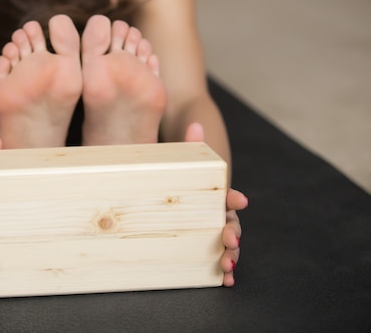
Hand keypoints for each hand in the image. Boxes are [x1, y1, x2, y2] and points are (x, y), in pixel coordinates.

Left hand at [184, 123, 247, 286]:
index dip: (233, 197)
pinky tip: (223, 281)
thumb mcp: (184, 165)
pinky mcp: (199, 246)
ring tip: (227, 267)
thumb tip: (195, 125)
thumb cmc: (180, 180)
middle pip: (230, 224)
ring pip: (226, 244)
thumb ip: (191, 148)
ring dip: (230, 256)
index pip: (226, 195)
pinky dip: (221, 270)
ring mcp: (209, 231)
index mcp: (215, 195)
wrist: (167, 191)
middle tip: (229, 241)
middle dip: (232, 234)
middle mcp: (216, 214)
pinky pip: (212, 259)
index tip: (239, 200)